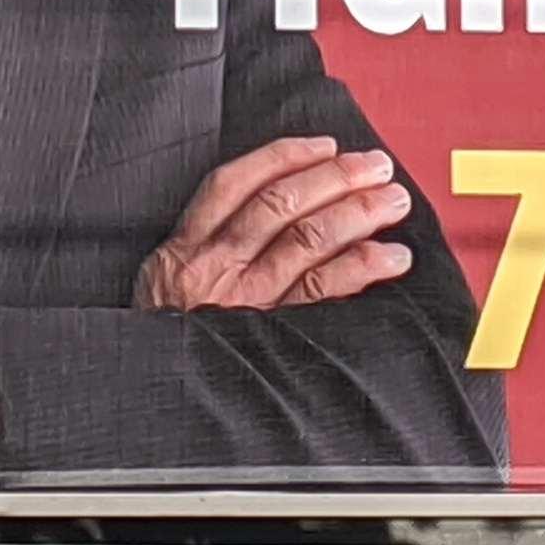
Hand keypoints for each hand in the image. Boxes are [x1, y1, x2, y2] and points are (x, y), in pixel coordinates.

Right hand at [136, 134, 415, 313]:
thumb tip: (277, 202)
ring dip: (358, 214)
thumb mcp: (161, 285)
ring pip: (308, 239)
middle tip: (377, 166)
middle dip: (336, 177)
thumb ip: (203, 247)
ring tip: (393, 202)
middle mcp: (213, 270)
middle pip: (281, 204)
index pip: (234, 184)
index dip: (283, 156)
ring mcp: (246, 302)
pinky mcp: (273, 336)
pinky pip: (324, 291)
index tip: (324, 145)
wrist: (152, 400)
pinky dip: (362, 267)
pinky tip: (390, 257)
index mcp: (184, 250)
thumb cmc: (168, 340)